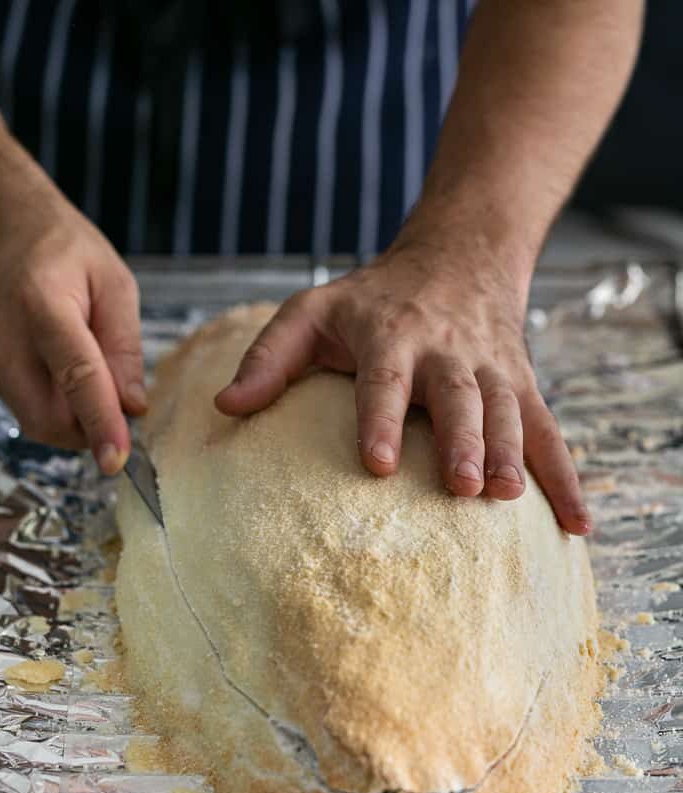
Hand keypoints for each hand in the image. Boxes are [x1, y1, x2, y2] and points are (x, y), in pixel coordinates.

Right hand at [0, 170, 144, 474]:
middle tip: (112, 410)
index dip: (100, 424)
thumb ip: (125, 348)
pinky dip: (39, 394)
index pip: (76, 379)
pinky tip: (39, 355)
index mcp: (42, 303)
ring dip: (64, 410)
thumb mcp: (113, 282)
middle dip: (86, 430)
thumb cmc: (58, 245)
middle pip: (46, 417)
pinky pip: (12, 401)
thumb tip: (132, 408)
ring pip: (30, 416)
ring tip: (71, 361)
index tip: (116, 461)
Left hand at [214, 240, 590, 534]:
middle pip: (458, 396)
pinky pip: (549, 432)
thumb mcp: (312, 310)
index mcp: (391, 335)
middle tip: (462, 484)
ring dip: (514, 454)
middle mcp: (447, 352)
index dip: (382, 419)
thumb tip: (225, 406)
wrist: (459, 256)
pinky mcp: (521, 386)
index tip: (379, 464)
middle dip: (464, 440)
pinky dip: (566, 478)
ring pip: (509, 411)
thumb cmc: (371, 299)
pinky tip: (577, 525)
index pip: (384, 378)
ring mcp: (491, 370)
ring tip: (509, 497)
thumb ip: (270, 357)